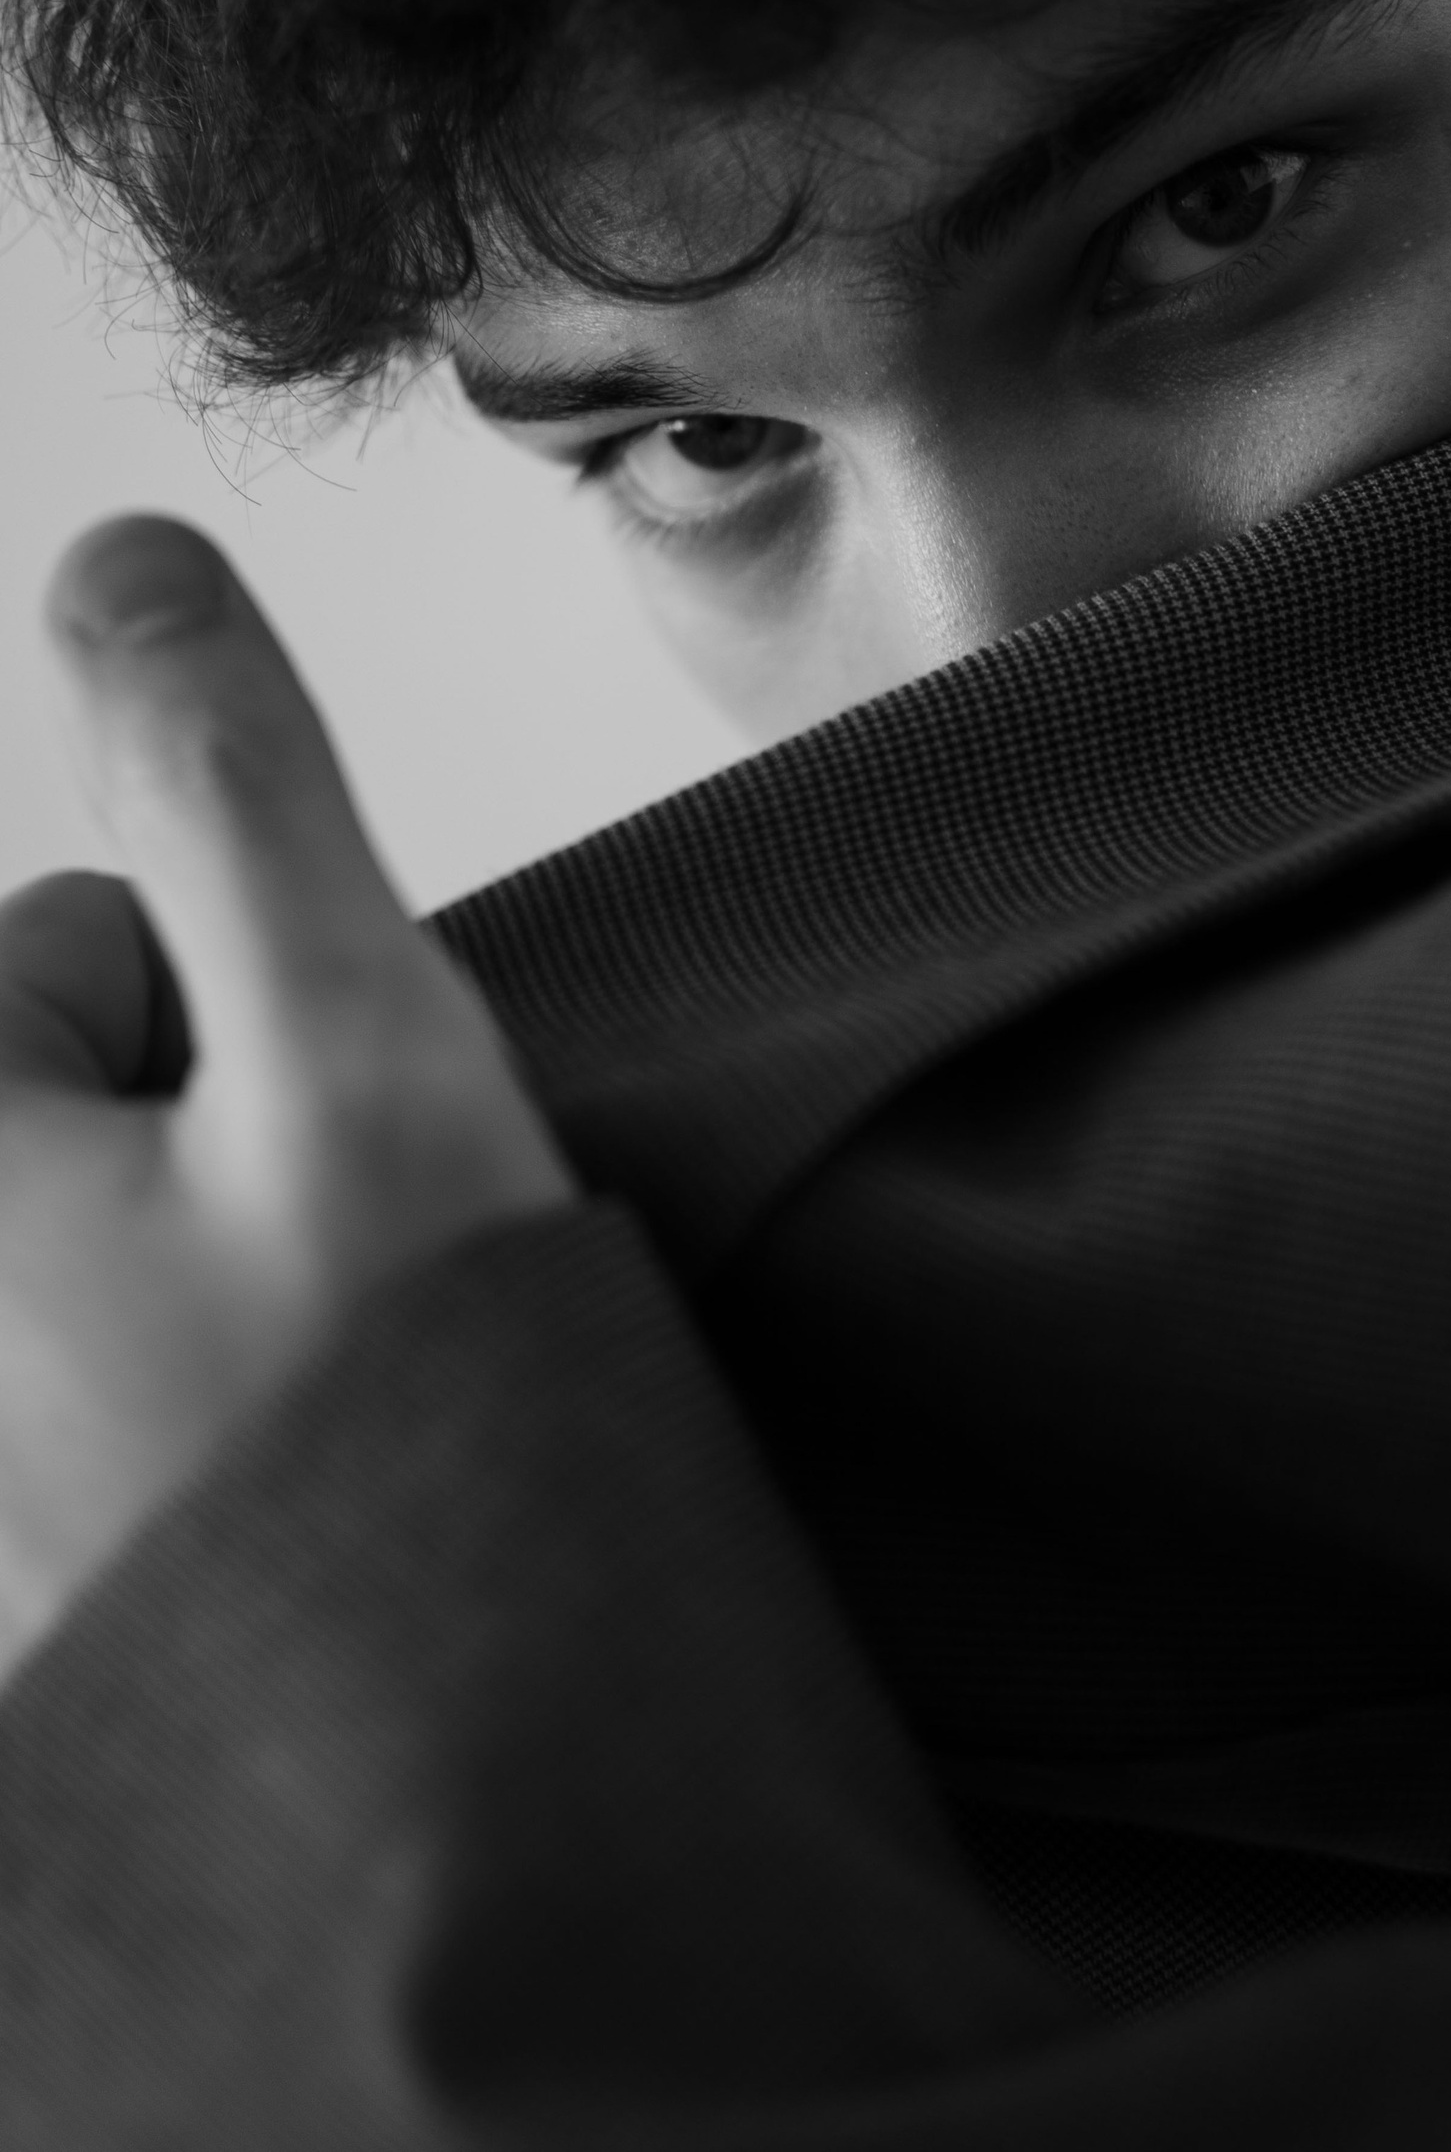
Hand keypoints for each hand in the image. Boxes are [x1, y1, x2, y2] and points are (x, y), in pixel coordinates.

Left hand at [0, 517, 571, 1670]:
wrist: (472, 1831)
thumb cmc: (400, 1438)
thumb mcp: (348, 1038)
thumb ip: (233, 779)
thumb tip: (115, 551)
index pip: (71, 949)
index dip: (225, 999)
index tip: (312, 1141)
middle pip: (70, 1105)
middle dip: (210, 1141)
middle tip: (341, 1288)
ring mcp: (4, 1471)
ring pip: (109, 1250)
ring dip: (221, 1287)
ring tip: (336, 1417)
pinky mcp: (50, 1594)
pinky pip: (129, 1393)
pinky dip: (208, 1415)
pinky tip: (293, 1508)